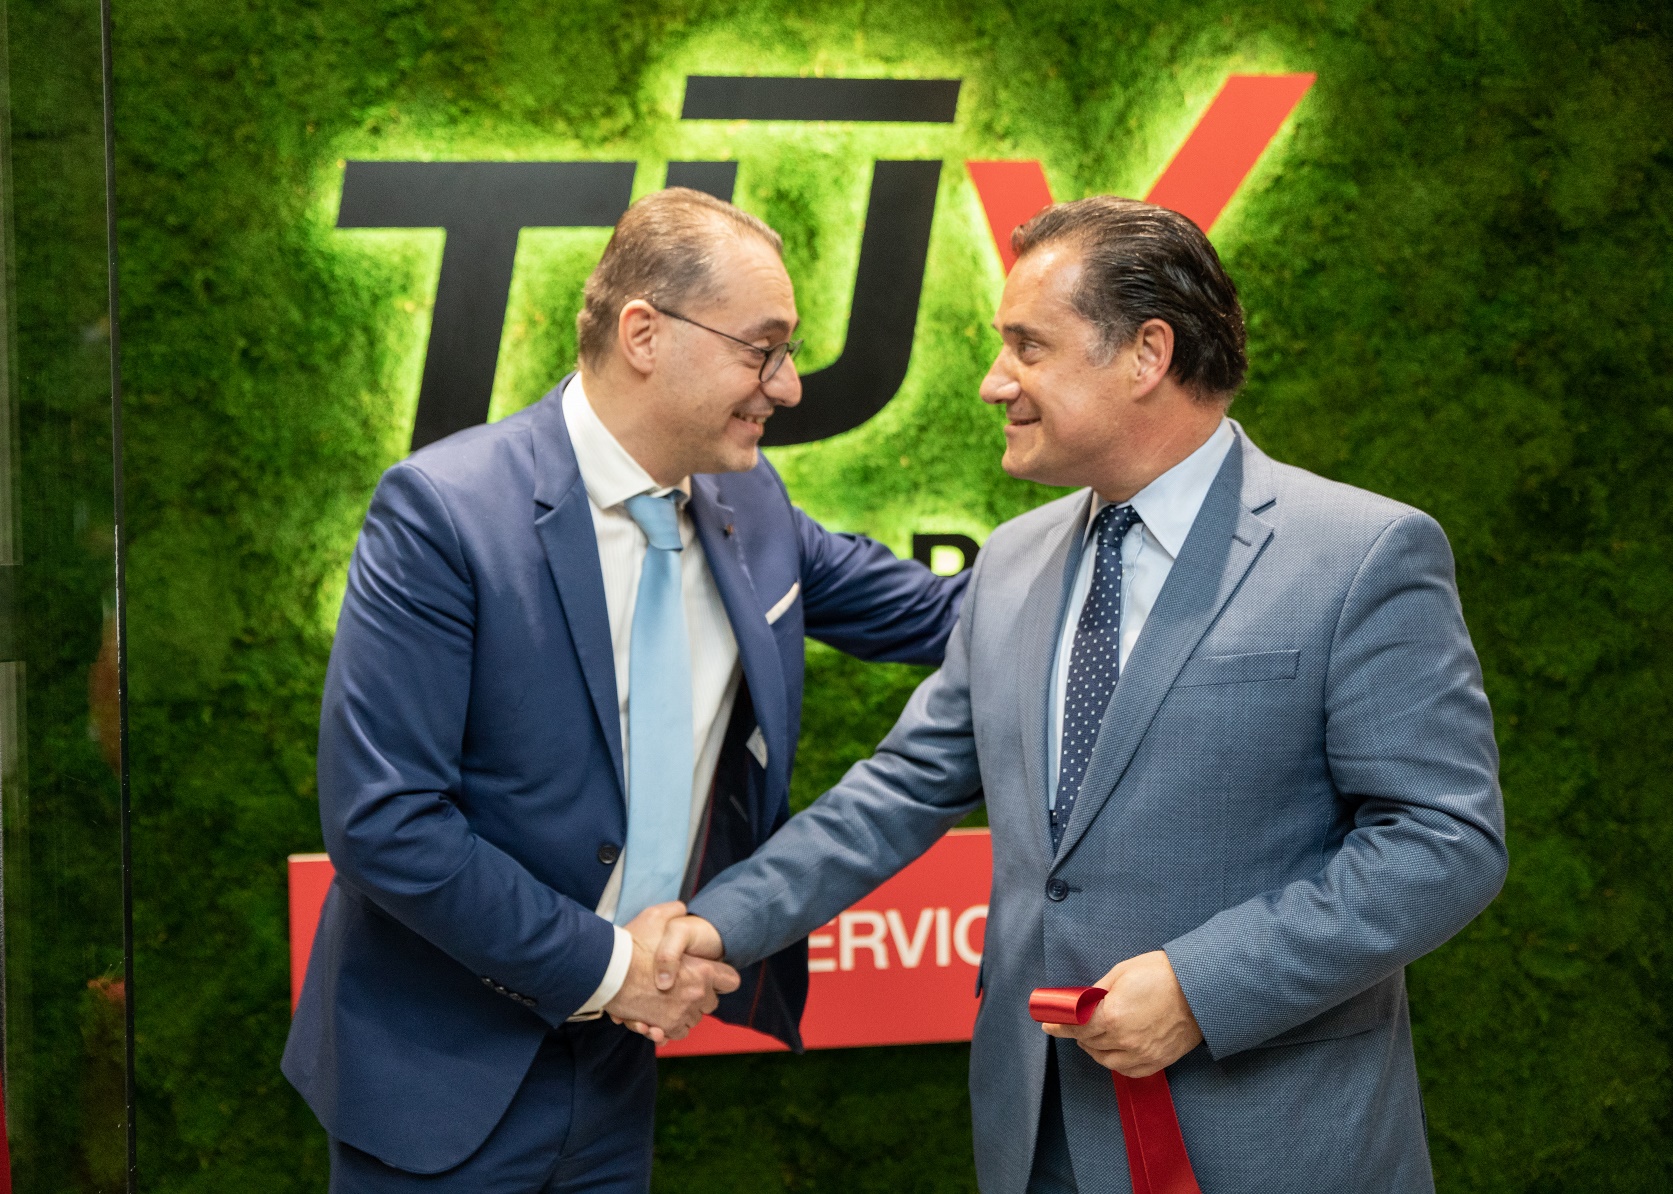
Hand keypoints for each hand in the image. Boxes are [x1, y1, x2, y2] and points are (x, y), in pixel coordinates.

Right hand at [604, 903, 738, 1043]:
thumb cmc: (631, 944)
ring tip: (669, 999)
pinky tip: (662, 1015)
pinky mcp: (665, 1028)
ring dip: (685, 1011)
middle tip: (683, 985)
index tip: (710, 973)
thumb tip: (681, 907)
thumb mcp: (654, 916)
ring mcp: (681, 1014)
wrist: (607, 972)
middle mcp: (696, 995)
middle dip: (701, 995)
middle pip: (712, 1002)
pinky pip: (679, 1032)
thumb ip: (673, 910)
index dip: (722, 977)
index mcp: (703, 971)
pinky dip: (672, 1026)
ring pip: (694, 1018)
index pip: (731, 980)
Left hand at [1041, 951, 1202, 1076]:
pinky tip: (1113, 1049)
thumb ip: (1097, 992)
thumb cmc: (1164, 975)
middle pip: (1088, 1042)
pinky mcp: (1157, 1061)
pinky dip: (1115, 1061)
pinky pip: (1127, 1070)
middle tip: (1074, 1023)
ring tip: (1093, 1035)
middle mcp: (1124, 1040)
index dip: (1059, 1024)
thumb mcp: (1122, 972)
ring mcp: (1142, 1054)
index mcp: (1112, 1016)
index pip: (1076, 1026)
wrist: (1202, 989)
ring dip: (1094, 1048)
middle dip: (1077, 1032)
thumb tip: (1081, 1002)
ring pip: (1105, 1059)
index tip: (1048, 1023)